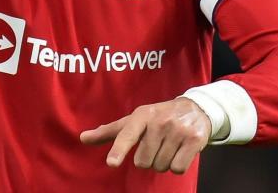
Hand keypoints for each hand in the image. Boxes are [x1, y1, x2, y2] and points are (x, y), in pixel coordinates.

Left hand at [79, 97, 211, 173]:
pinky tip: (180, 151)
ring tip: (168, 145)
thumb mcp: (134, 120)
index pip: (127, 135)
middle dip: (148, 158)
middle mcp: (158, 121)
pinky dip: (177, 165)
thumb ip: (109, 131)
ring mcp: (177, 130)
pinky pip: (177, 168)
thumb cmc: (157, 117)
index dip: (119, 150)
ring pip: (160, 166)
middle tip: (156, 144)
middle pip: (143, 161)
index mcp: (141, 116)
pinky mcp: (194, 140)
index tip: (111, 163)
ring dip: (163, 161)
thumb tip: (82, 138)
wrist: (195, 109)